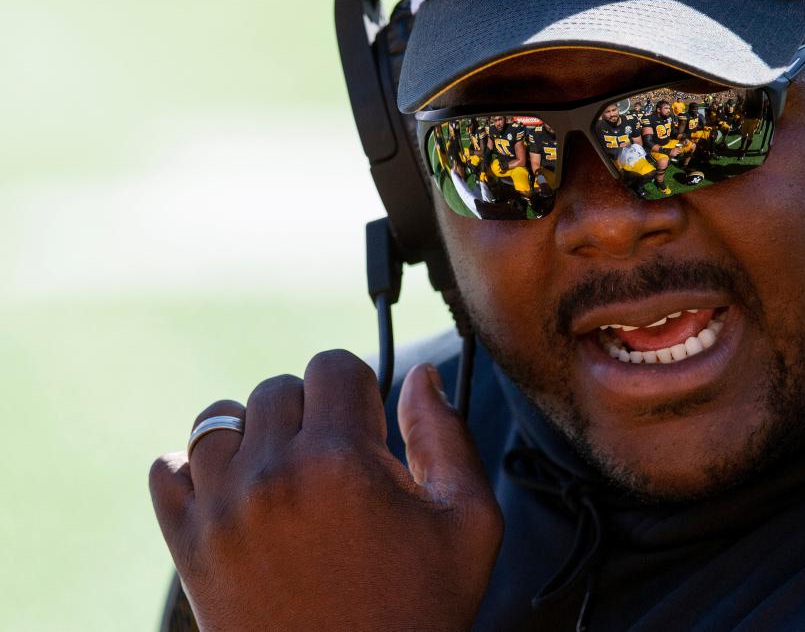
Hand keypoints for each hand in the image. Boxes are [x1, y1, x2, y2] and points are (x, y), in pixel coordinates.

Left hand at [149, 351, 501, 630]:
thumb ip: (446, 436)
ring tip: (287, 474)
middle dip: (312, 413)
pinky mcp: (189, 546)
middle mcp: (273, 473)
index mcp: (343, 460)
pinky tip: (239, 493)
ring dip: (255, 435)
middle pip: (279, 388)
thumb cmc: (419, 611)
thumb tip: (421, 375)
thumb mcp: (468, 523)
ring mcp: (222, 510)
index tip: (370, 429)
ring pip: (220, 419)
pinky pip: (169, 469)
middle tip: (338, 464)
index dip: (360, 390)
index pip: (333, 364)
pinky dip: (198, 470)